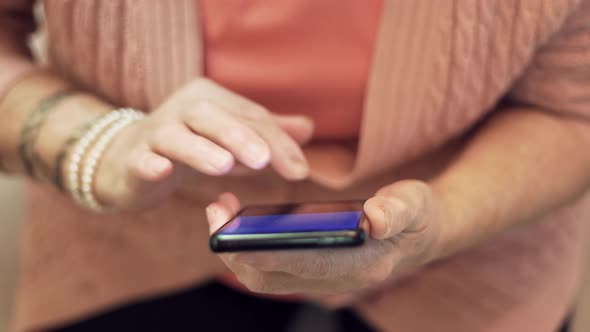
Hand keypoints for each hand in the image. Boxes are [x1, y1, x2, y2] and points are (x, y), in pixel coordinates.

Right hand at [90, 78, 313, 209]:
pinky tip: (161, 170)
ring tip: (224, 166)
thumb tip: (308, 128)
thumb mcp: (231, 137)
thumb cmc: (190, 146)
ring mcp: (154, 134)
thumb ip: (266, 132)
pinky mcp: (133, 159)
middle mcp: (182, 110)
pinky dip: (150, 163)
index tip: (300, 170)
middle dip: (240, 136)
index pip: (249, 117)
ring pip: (176, 135)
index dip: (276, 142)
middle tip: (264, 160)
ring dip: (200, 149)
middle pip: (212, 116)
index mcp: (210, 99)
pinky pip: (140, 159)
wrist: (128, 159)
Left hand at [206, 180, 445, 295]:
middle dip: (234, 251)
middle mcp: (334, 280)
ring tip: (222, 211)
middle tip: (216, 211)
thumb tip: (377, 218)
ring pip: (265, 277)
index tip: (230, 227)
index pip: (298, 265)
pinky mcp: (314, 271)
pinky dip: (249, 249)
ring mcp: (321, 280)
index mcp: (358, 265)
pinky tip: (242, 221)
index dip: (259, 249)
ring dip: (236, 250)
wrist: (422, 235)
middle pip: (268, 278)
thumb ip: (398, 210)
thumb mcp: (414, 205)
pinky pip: (271, 269)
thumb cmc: (416, 217)